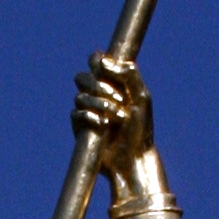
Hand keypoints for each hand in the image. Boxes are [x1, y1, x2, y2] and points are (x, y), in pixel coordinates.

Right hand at [72, 51, 155, 177]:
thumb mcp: (142, 97)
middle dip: (99, 86)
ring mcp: (87, 110)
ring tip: (118, 117)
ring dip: (101, 105)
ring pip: (80, 97)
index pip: (96, 61)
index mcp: (112, 82)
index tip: (106, 69)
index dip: (97, 61)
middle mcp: (97, 94)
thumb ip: (128, 74)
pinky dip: (90, 117)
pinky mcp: (80, 128)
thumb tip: (103, 61)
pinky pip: (76, 115)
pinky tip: (104, 126)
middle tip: (118, 97)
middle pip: (82, 78)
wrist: (135, 157)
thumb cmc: (142, 127)